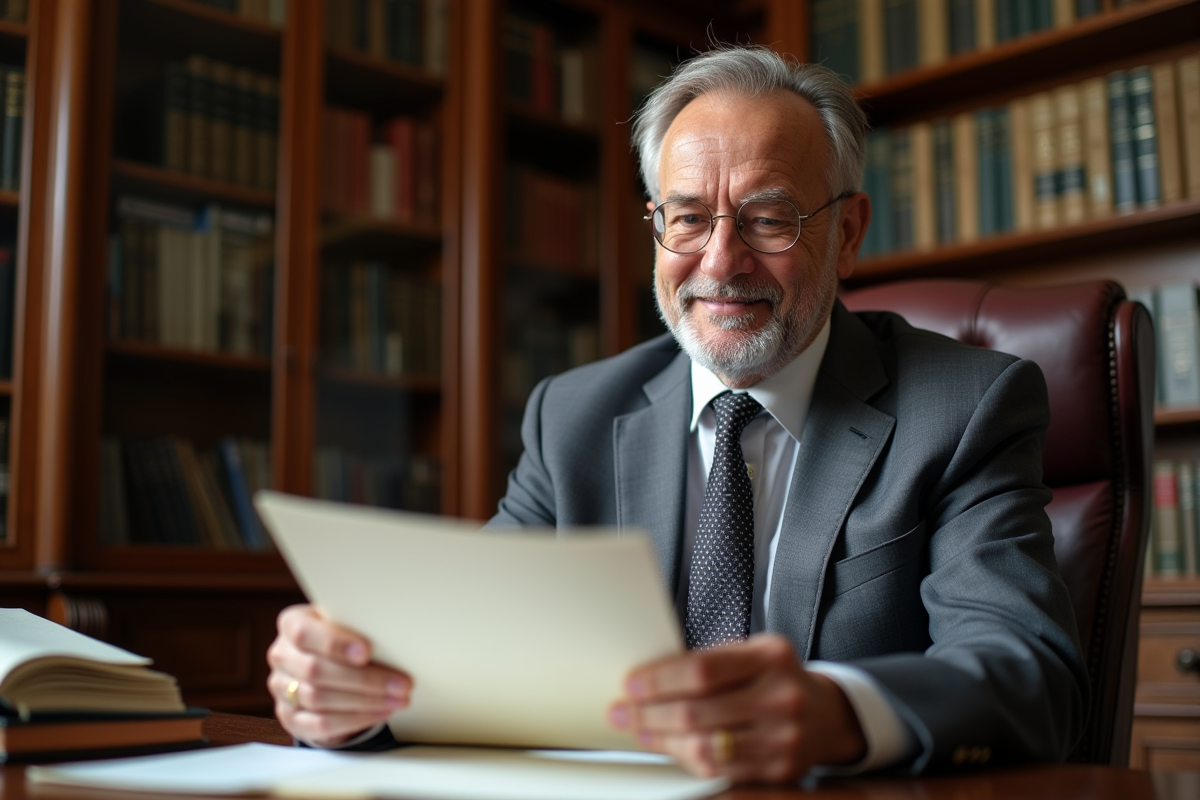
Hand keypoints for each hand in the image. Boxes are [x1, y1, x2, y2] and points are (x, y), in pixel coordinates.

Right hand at [267, 604, 411, 746]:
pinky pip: (320, 723)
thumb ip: (359, 626)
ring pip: (319, 699)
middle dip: (364, 679)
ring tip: (397, 699)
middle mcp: (282, 655)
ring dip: (365, 701)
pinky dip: (354, 719)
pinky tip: (380, 712)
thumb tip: (394, 637)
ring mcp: (281, 689)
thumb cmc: (343, 637)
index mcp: (292, 623)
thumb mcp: (347, 623)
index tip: (367, 652)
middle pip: (315, 671)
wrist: (326, 664)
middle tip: (401, 684)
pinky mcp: (290, 717)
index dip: (335, 643)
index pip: (304, 633)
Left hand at [608, 634, 865, 782]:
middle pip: (698, 712)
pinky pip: (721, 770)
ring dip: (662, 741)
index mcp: (770, 657)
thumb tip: (650, 676)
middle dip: (649, 713)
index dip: (659, 680)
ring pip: (705, 747)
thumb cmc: (777, 678)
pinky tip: (670, 748)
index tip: (631, 684)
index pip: (703, 669)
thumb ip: (712, 661)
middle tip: (622, 711)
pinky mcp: (779, 770)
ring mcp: (783, 738)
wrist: (828, 715)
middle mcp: (781, 697)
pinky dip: (687, 760)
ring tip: (640, 731)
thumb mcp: (754, 653)